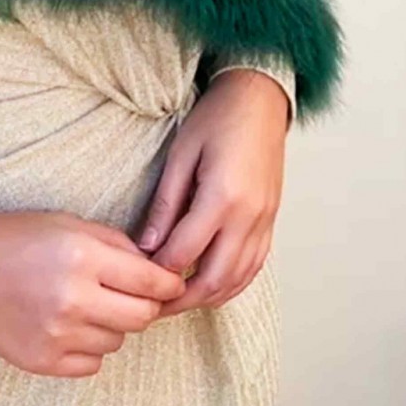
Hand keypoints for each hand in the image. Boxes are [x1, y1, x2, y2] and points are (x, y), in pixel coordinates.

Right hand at [0, 208, 186, 377]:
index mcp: (82, 256)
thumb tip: (154, 270)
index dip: (167, 283)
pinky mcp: (43, 361)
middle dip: (145, 306)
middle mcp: (73, 298)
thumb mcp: (67, 222)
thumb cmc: (14, 237)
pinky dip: (89, 346)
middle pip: (142, 318)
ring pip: (118, 341)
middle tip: (131, 294)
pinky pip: (92, 363)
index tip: (171, 284)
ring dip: (112, 324)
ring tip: (86, 303)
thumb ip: (115, 244)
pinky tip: (69, 324)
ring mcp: (57, 335)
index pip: (150, 281)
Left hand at [136, 70, 289, 317]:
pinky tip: (210, 286)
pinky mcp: (271, 222)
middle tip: (152, 306)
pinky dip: (231, 284)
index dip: (157, 271)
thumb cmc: (217, 118)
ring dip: (206, 297)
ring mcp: (265, 222)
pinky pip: (253, 267)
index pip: (184, 253)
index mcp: (223, 197)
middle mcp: (249, 217)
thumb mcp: (181, 153)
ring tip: (176, 302)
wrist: (259, 99)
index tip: (134, 277)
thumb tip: (146, 244)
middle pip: (213, 279)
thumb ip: (165, 202)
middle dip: (180, 299)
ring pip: (236, 280)